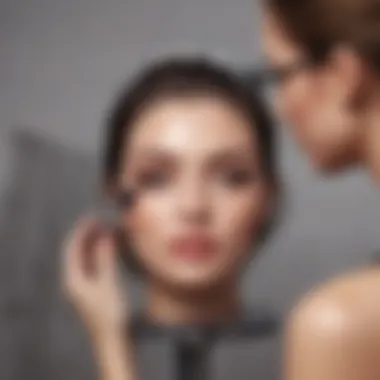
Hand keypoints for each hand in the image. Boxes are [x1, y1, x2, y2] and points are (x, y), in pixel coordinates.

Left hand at [61, 217, 128, 340]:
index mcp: (72, 279)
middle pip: (76, 251)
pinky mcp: (91, 287)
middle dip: (87, 235)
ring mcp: (82, 284)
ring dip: (93, 243)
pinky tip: (108, 247)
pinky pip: (92, 264)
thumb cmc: (109, 312)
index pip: (71, 249)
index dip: (81, 231)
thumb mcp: (108, 283)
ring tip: (105, 229)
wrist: (111, 337)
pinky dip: (98, 253)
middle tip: (100, 220)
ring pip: (85, 257)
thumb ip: (104, 258)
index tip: (92, 217)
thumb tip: (105, 235)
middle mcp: (73, 280)